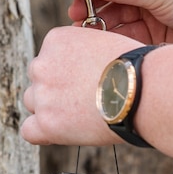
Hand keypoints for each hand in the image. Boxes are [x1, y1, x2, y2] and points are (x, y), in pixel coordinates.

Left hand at [21, 25, 143, 146]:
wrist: (142, 90)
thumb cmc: (136, 68)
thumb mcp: (106, 44)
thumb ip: (86, 54)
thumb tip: (85, 70)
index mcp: (56, 40)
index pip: (49, 57)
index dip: (66, 72)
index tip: (82, 82)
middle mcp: (42, 65)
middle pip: (39, 79)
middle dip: (56, 89)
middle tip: (82, 99)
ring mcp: (43, 94)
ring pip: (34, 103)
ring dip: (51, 109)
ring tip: (80, 115)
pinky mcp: (47, 123)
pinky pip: (29, 131)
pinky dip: (44, 133)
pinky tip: (62, 133)